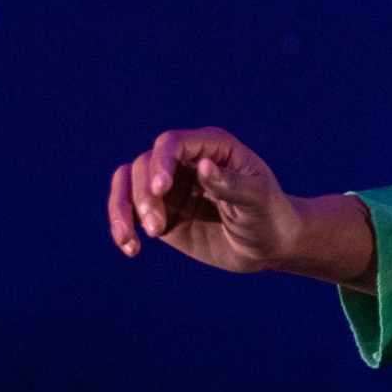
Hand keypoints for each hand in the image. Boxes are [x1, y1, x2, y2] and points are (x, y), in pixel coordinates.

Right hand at [107, 126, 375, 290]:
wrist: (269, 245)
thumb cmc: (270, 215)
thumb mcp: (258, 200)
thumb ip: (231, 184)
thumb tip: (203, 165)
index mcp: (213, 147)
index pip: (172, 143)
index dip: (160, 163)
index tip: (161, 191)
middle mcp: (187, 161)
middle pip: (144, 164)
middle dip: (143, 195)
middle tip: (158, 228)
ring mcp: (171, 187)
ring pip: (127, 183)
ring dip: (122, 210)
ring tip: (133, 241)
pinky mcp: (161, 212)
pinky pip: (128, 210)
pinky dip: (121, 226)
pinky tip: (131, 248)